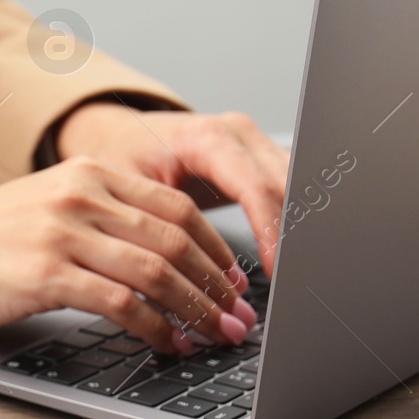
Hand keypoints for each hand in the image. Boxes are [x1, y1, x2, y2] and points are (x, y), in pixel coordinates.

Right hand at [0, 158, 257, 353]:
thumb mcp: (49, 209)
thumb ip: (102, 219)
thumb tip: (165, 260)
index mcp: (88, 174)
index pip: (175, 208)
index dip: (217, 249)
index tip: (236, 283)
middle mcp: (81, 195)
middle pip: (176, 240)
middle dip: (219, 286)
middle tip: (241, 318)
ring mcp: (63, 233)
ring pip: (157, 272)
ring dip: (197, 310)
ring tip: (217, 336)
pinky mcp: (45, 273)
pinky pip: (121, 304)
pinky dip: (155, 329)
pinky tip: (167, 345)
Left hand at [56, 103, 288, 274]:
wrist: (122, 134)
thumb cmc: (121, 156)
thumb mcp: (129, 189)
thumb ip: (157, 225)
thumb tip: (174, 277)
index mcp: (206, 137)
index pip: (255, 186)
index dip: (270, 231)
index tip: (274, 271)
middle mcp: (238, 135)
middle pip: (286, 186)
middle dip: (290, 237)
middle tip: (288, 284)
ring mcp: (254, 145)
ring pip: (297, 187)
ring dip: (295, 232)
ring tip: (290, 277)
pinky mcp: (261, 160)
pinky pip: (288, 190)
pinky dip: (288, 224)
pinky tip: (285, 258)